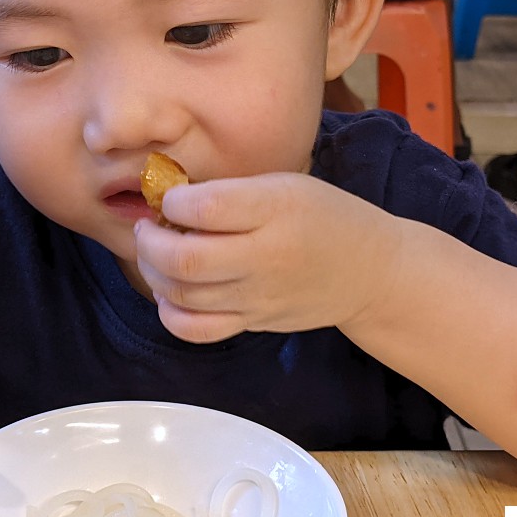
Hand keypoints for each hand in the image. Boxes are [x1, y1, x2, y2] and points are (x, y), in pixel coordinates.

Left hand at [133, 172, 399, 342]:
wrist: (368, 270)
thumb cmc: (322, 217)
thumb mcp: (285, 186)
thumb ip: (231, 193)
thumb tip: (168, 201)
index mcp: (275, 209)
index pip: (205, 208)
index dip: (173, 201)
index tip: (171, 198)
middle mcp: (265, 257)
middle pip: (184, 260)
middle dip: (149, 242)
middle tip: (149, 228)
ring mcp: (257, 297)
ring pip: (182, 295)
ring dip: (152, 272)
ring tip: (155, 255)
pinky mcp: (253, 323)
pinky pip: (197, 330)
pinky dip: (170, 313)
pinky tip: (170, 293)